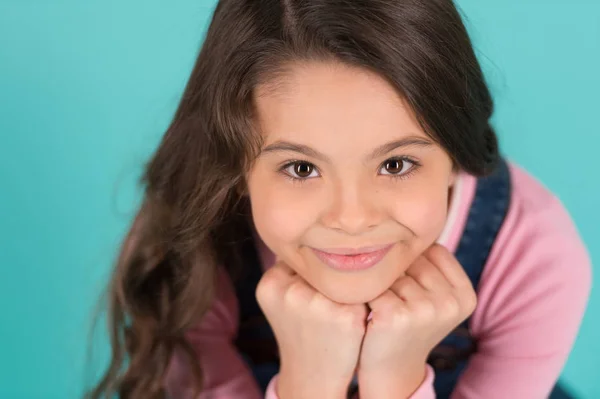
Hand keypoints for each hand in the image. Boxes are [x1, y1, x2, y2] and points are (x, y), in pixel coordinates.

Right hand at [256, 260, 367, 398]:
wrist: (311, 376)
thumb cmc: (299, 331)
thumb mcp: (280, 298)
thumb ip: (289, 267)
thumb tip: (312, 232)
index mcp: (270, 284)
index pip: (299, 255)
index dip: (310, 268)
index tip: (314, 284)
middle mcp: (292, 291)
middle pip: (321, 263)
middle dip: (329, 274)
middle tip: (330, 294)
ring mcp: (320, 304)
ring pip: (343, 273)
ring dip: (349, 282)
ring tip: (345, 301)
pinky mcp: (347, 316)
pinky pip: (362, 289)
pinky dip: (363, 296)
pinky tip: (359, 309)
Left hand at [357, 244, 476, 397]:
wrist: (389, 369)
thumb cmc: (408, 324)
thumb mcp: (433, 296)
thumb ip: (431, 265)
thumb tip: (411, 218)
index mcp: (466, 295)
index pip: (434, 250)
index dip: (414, 261)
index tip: (408, 285)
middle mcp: (450, 302)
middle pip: (412, 259)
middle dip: (396, 272)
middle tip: (392, 297)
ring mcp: (426, 309)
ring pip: (391, 271)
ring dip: (379, 282)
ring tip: (381, 304)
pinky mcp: (397, 315)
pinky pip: (373, 285)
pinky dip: (365, 293)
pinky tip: (369, 310)